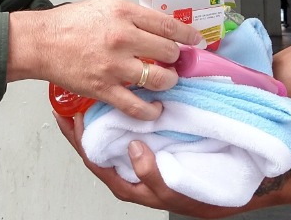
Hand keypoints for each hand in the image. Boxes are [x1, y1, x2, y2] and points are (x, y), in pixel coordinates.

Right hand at [8, 0, 202, 119]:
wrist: (42, 42)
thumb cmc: (71, 23)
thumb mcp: (106, 6)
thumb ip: (134, 16)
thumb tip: (160, 27)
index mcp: (124, 13)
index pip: (168, 25)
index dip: (187, 35)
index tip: (195, 41)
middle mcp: (123, 38)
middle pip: (168, 52)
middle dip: (176, 59)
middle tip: (175, 62)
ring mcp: (114, 66)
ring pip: (159, 79)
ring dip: (169, 82)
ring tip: (167, 81)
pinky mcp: (104, 89)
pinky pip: (136, 106)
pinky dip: (151, 111)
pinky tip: (156, 108)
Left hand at [53, 111, 242, 218]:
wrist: (223, 194)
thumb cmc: (194, 198)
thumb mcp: (169, 190)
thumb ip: (149, 174)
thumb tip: (133, 148)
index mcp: (125, 182)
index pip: (91, 157)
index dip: (77, 136)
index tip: (67, 115)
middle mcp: (128, 168)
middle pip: (97, 143)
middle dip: (84, 121)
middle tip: (74, 97)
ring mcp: (138, 158)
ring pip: (113, 135)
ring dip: (103, 114)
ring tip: (94, 93)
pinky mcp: (152, 147)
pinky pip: (133, 129)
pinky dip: (125, 113)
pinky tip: (125, 99)